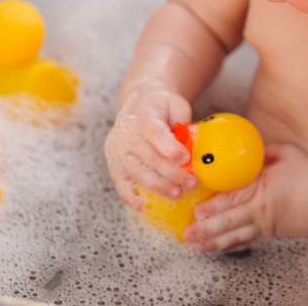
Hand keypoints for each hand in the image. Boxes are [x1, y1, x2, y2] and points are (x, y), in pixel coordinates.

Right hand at [104, 84, 194, 212]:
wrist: (139, 103)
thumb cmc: (162, 106)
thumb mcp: (175, 103)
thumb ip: (183, 118)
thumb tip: (191, 141)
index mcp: (144, 116)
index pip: (154, 132)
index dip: (168, 146)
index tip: (184, 157)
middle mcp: (127, 133)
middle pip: (149, 156)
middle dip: (172, 173)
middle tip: (192, 182)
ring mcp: (119, 149)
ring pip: (137, 171)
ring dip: (157, 186)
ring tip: (177, 194)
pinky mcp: (115, 162)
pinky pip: (120, 181)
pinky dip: (128, 195)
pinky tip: (141, 205)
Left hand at [182, 141, 307, 251]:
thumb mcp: (285, 153)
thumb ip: (261, 150)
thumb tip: (243, 144)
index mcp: (263, 187)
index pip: (234, 198)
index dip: (214, 206)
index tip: (196, 209)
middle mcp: (261, 210)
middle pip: (230, 221)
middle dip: (207, 229)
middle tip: (188, 234)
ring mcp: (265, 225)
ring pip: (235, 236)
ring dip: (214, 242)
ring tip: (196, 246)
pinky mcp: (270, 234)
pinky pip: (247, 242)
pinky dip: (230, 247)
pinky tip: (217, 249)